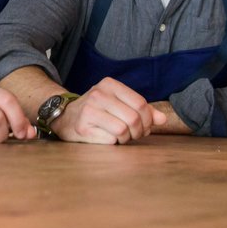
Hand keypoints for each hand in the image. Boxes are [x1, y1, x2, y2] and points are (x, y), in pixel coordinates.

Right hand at [50, 77, 166, 143]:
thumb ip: (141, 110)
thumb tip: (162, 119)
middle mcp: (98, 94)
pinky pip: (111, 139)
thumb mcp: (118, 103)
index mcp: (109, 84)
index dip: (148, 119)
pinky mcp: (83, 127)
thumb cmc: (97, 111)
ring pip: (123, 130)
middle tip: (134, 135)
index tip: (144, 127)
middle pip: (133, 118)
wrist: (64, 117)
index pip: (140, 103)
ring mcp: (89, 111)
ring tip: (121, 137)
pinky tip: (108, 139)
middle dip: (138, 131)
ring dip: (126, 138)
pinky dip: (114, 143)